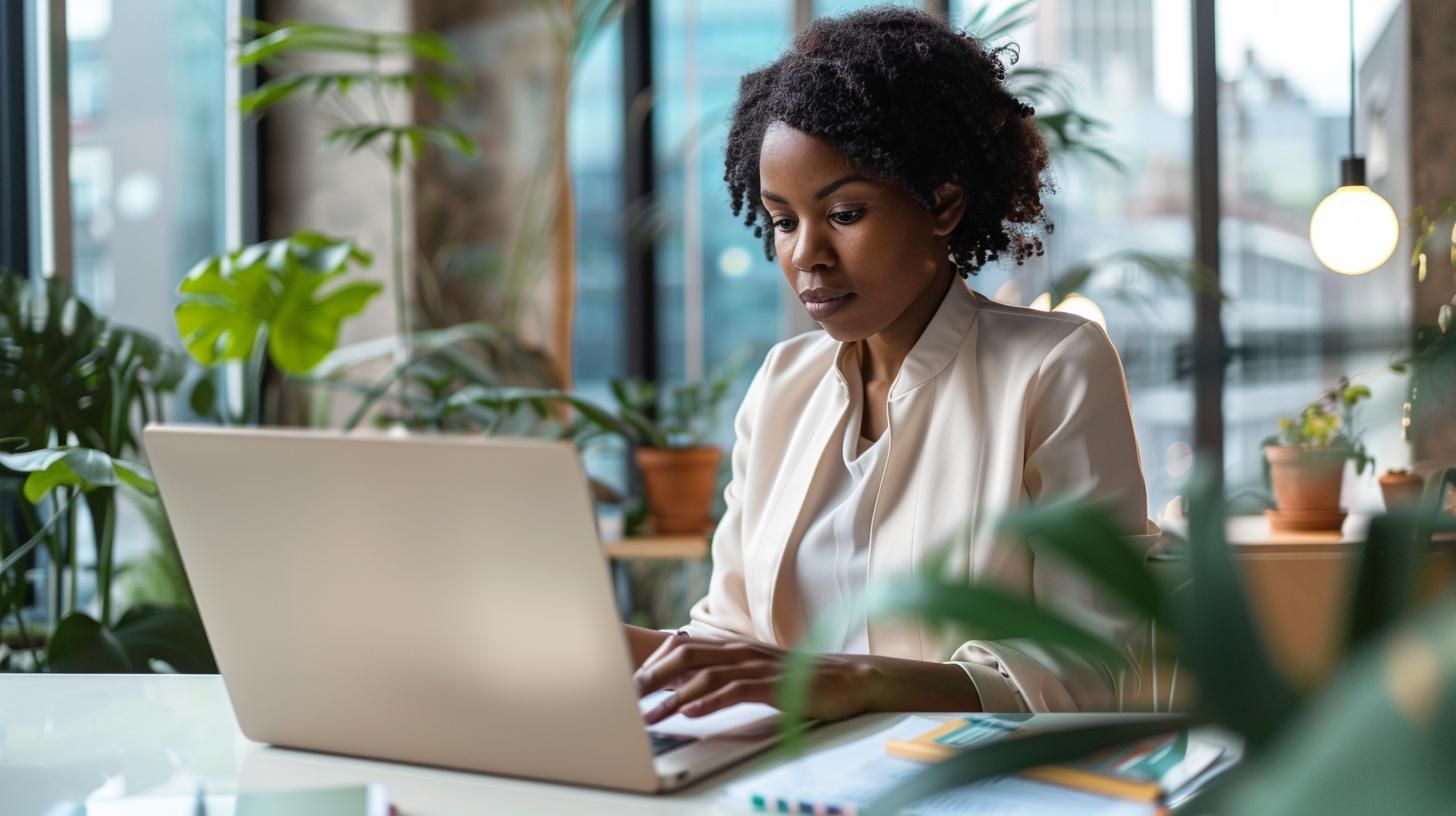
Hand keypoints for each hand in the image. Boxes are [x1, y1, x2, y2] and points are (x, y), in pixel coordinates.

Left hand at [633, 633, 879, 723]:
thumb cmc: (801, 680)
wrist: (849, 678)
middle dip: (652, 677)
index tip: (632, 682)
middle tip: (628, 698)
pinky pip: (735, 690)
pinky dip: (709, 702)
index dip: (654, 662)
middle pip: (685, 655)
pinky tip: (690, 712)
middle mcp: (742, 651)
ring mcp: (758, 666)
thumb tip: (689, 689)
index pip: (683, 645)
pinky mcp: (774, 685)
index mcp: (735, 647)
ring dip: (672, 696)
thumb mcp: (758, 674)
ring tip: (650, 715)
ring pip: (705, 675)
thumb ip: (727, 676)